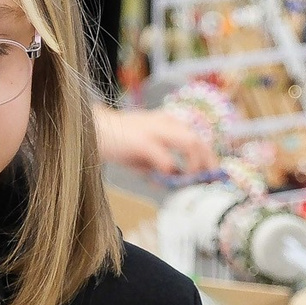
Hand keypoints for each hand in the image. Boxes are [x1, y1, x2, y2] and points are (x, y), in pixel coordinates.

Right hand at [95, 105, 217, 177]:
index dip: (209, 157)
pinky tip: (163, 179)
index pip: (197, 138)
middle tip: (208, 181)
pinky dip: (170, 171)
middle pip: (199, 140)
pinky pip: (166, 158)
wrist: (93, 131)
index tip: (213, 175)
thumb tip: (175, 181)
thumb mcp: (145, 154)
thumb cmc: (119, 143)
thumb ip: (161, 165)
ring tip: (189, 180)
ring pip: (190, 143)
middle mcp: (166, 123)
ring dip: (194, 165)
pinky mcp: (143, 141)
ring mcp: (155, 130)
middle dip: (208, 162)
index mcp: (168, 123)